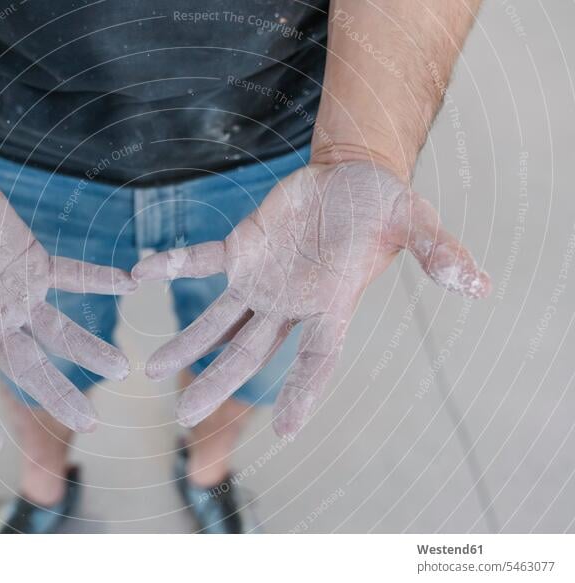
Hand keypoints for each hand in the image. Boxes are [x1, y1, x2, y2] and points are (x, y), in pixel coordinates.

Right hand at [0, 168, 135, 452]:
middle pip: (25, 366)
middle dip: (56, 393)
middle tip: (90, 423)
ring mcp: (12, 292)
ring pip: (55, 331)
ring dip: (87, 347)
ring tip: (123, 365)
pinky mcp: (33, 263)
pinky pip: (71, 275)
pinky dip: (98, 280)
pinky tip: (128, 285)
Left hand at [132, 161, 489, 436]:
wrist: (349, 176)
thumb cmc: (383, 204)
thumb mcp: (415, 221)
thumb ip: (438, 252)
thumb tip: (480, 284)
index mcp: (330, 305)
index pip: (317, 359)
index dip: (303, 392)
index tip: (284, 430)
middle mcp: (289, 303)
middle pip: (249, 352)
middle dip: (217, 381)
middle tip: (182, 415)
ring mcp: (261, 280)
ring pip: (217, 319)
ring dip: (184, 340)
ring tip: (148, 366)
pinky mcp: (241, 248)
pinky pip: (201, 261)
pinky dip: (174, 266)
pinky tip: (141, 274)